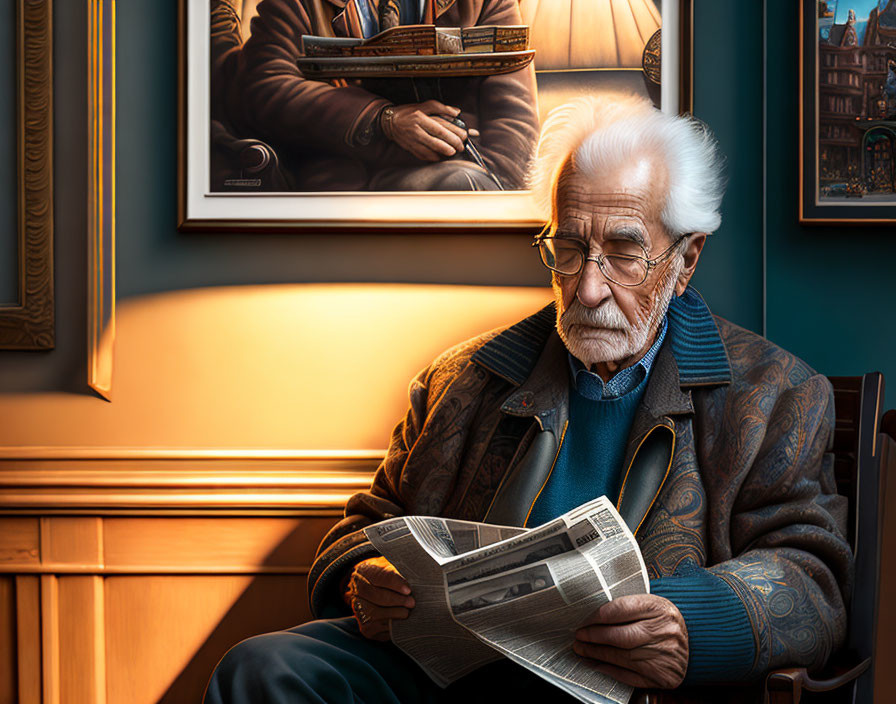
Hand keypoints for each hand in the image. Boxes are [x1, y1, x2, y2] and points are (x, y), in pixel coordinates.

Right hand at [344, 556, 414, 640]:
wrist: (375, 594)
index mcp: (364, 572)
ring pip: (376, 614)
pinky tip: (401, 622)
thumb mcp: (392, 569)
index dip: (395, 584)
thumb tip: (417, 579)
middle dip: (397, 601)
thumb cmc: (388, 580)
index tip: (408, 590)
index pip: (379, 577)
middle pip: (376, 596)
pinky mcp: (366, 629)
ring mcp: (359, 610)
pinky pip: (379, 629)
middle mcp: (357, 591)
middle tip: (411, 602)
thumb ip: (400, 573)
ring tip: (407, 612)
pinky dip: (392, 627)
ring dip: (395, 614)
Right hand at [383, 100, 477, 161]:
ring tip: (452, 153)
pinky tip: (440, 157)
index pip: (439, 127)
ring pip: (429, 150)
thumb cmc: (408, 112)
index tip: (463, 136)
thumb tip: (456, 112)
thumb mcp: (423, 105)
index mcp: (420, 117)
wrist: (389, 121)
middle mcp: (415, 129)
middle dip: (450, 145)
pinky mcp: (409, 147)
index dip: (453, 133)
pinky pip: (422, 155)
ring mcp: (412, 140)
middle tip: (460, 147)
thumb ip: (441, 107)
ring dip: (442, 153)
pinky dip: (432, 157)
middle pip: (436, 140)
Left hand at [573, 594, 687, 688]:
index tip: (583, 621)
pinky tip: (598, 664)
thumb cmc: (664, 621)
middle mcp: (664, 631)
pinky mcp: (664, 676)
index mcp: (659, 608)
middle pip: (620, 636)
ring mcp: (665, 655)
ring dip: (597, 655)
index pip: (620, 609)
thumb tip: (592, 616)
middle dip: (594, 637)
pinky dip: (611, 670)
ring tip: (583, 650)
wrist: (696, 641)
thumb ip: (626, 607)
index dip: (596, 617)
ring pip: (622, 657)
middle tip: (579, 637)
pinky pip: (631, 676)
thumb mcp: (651, 605)